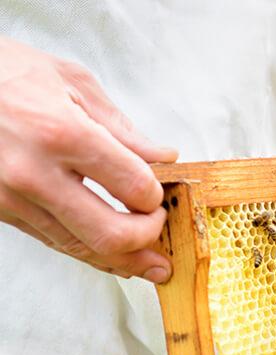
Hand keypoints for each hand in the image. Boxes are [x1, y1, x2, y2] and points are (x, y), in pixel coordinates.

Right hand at [0, 37, 177, 282]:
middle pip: (110, 234)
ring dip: (124, 260)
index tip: (160, 192)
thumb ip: (121, 129)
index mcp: (61, 134)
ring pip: (82, 248)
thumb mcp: (71, 82)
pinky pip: (55, 241)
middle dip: (148, 239)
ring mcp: (12, 198)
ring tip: (152, 265)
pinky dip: (90, 251)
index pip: (133, 187)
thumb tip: (163, 158)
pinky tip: (114, 255)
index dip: (156, 196)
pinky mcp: (0, 211)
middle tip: (162, 230)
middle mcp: (34, 173)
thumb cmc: (5, 73)